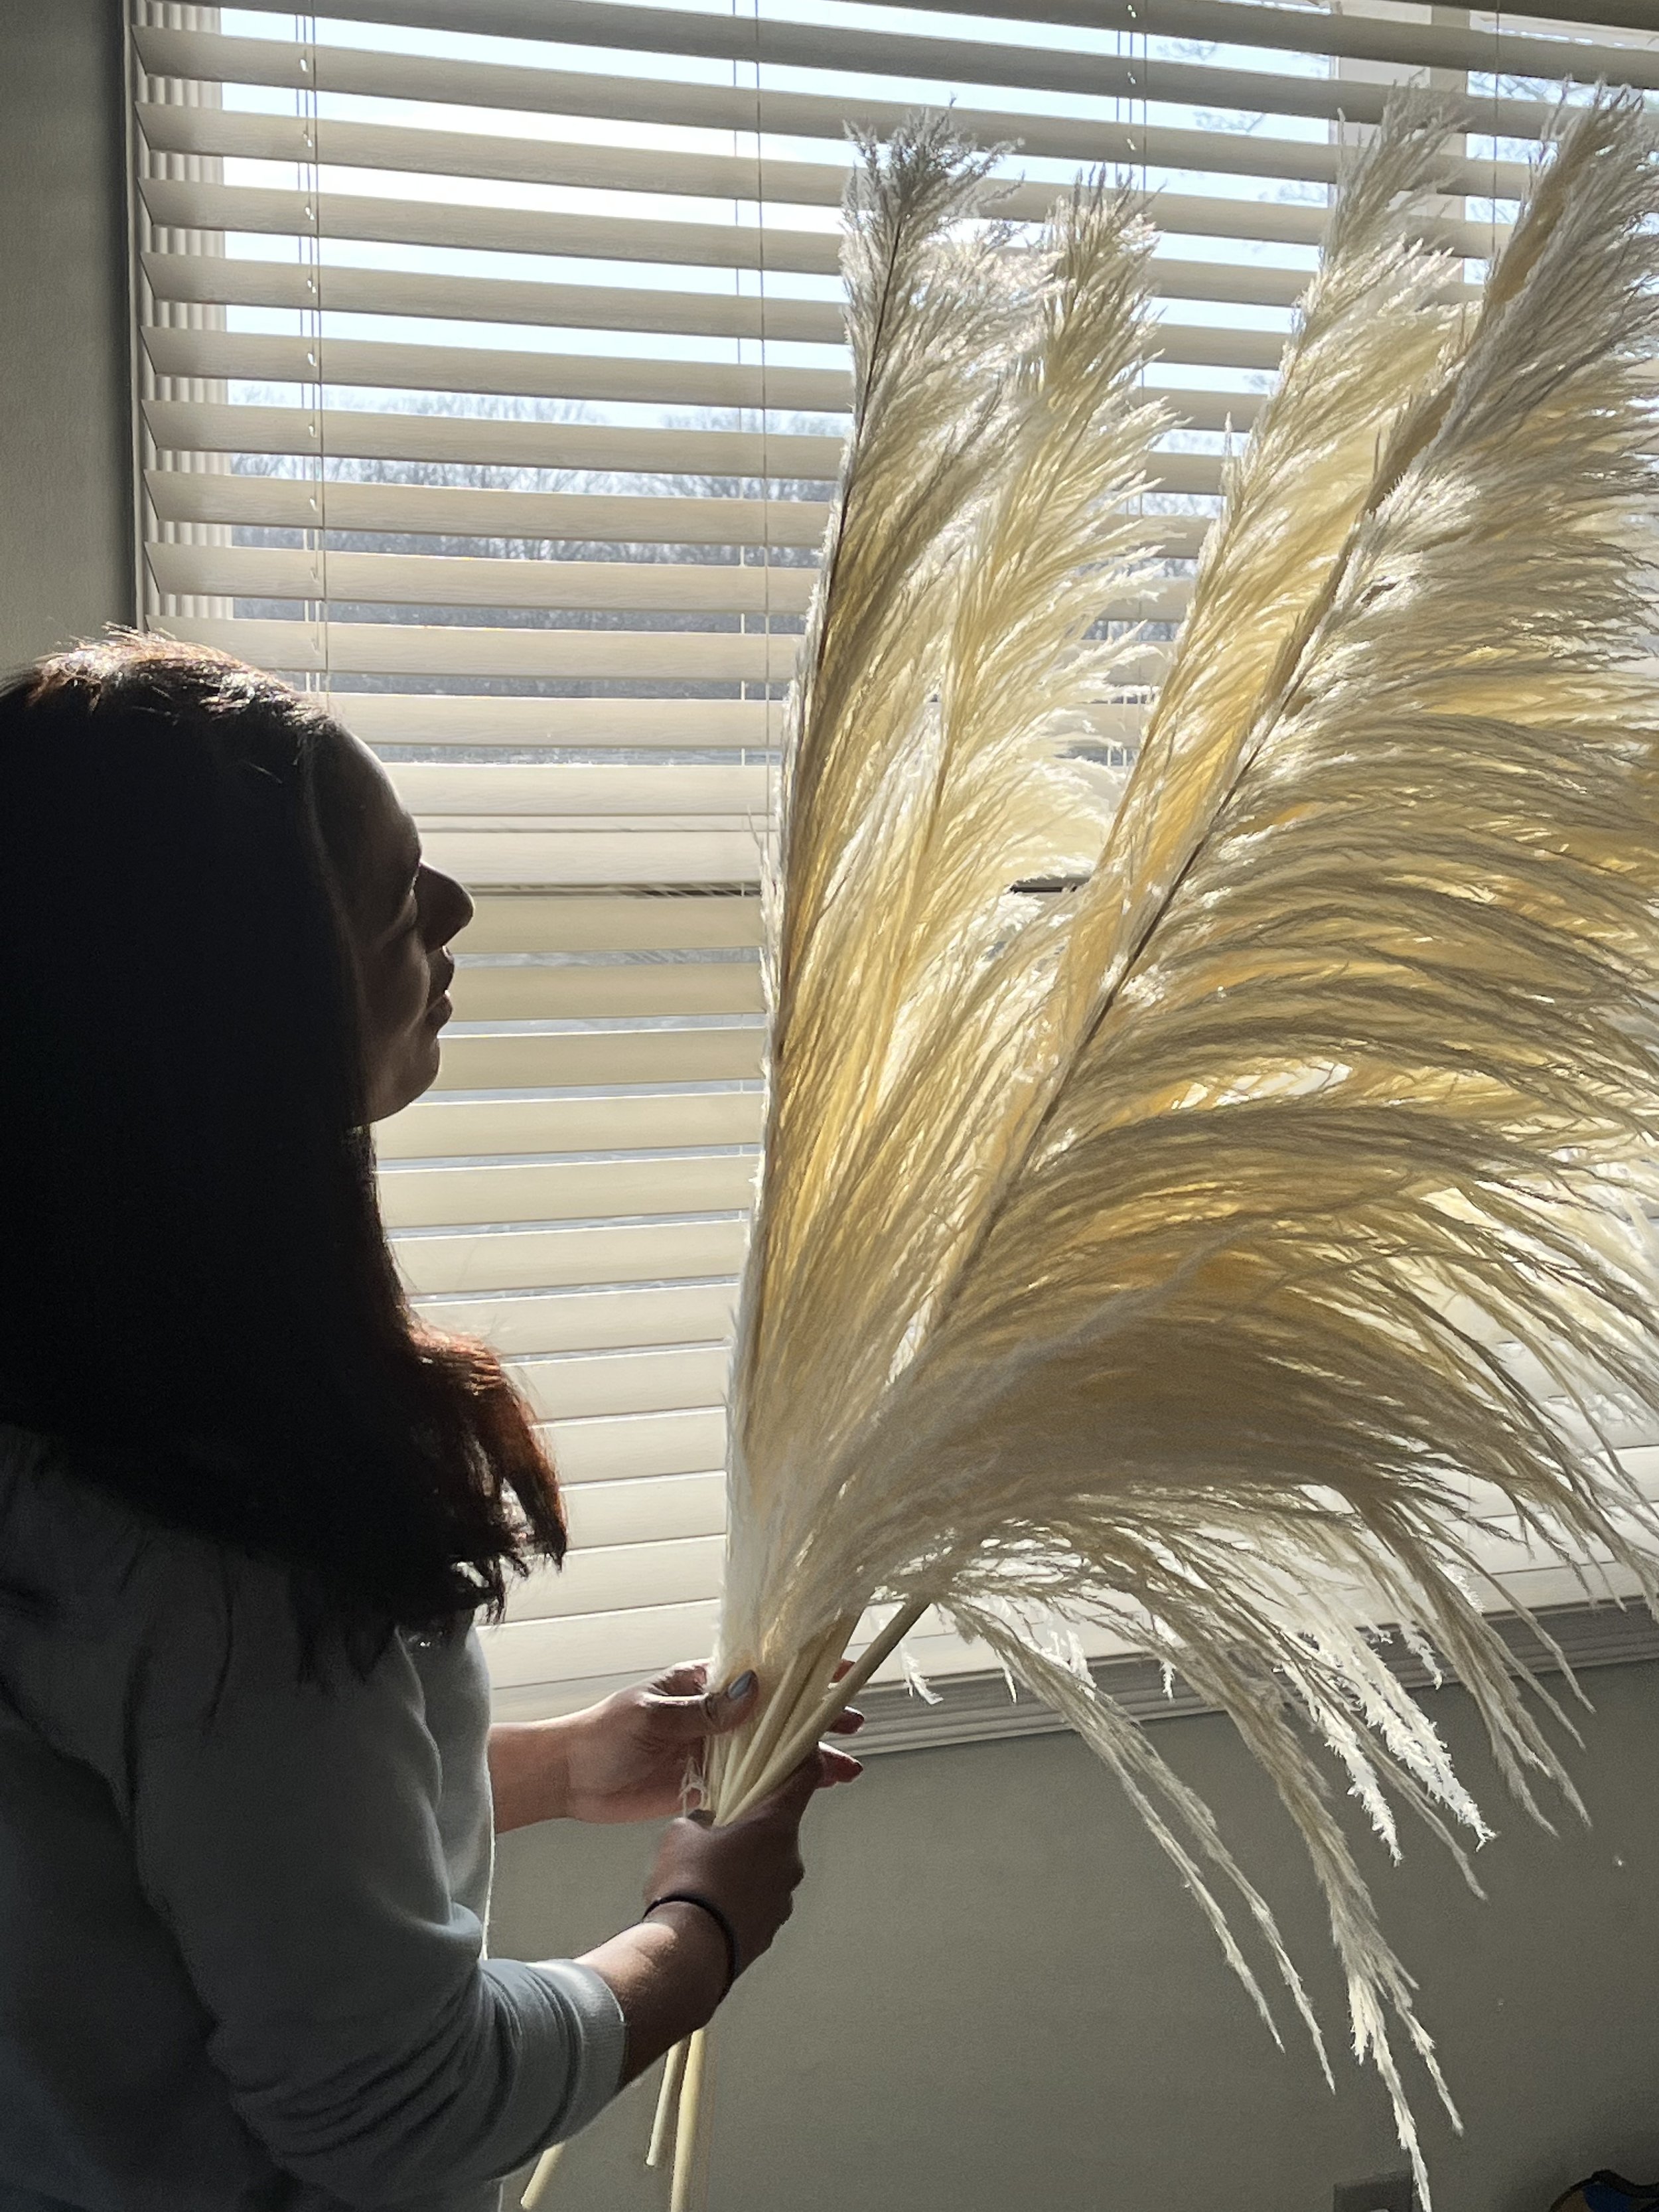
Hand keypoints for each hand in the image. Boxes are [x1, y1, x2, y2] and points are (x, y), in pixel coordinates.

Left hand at [553, 1659, 863, 1825]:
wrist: (568, 1778)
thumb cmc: (604, 1734)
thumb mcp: (654, 1716)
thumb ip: (705, 1710)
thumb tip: (756, 1688)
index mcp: (703, 1684)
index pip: (763, 1673)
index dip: (803, 1673)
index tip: (843, 1671)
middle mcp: (715, 1716)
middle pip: (777, 1716)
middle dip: (817, 1721)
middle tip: (856, 1727)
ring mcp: (713, 1752)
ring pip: (770, 1753)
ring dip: (807, 1759)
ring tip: (847, 1771)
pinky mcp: (705, 1787)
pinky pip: (751, 1785)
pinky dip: (781, 1788)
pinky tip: (809, 1792)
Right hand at [580, 1753, 841, 2078]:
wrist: (688, 1953)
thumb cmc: (688, 1884)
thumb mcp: (681, 1833)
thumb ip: (701, 1818)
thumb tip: (705, 1825)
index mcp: (775, 1825)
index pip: (804, 1778)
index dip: (803, 1759)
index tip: (803, 1749)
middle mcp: (790, 1859)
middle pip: (780, 1827)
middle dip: (754, 1825)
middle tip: (721, 1829)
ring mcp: (784, 1898)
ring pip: (769, 1867)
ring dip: (747, 1864)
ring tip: (707, 1875)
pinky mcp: (772, 1928)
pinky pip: (760, 1900)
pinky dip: (742, 1896)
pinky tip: (711, 1903)